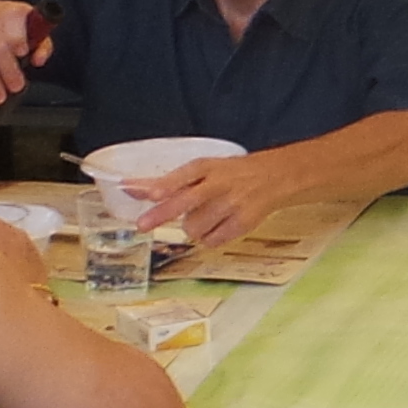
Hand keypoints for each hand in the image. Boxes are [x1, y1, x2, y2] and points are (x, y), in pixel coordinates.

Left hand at [122, 148, 295, 244]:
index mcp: (208, 167)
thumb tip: (132, 189)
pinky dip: (209, 238)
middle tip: (142, 225)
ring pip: (195, 227)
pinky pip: (212, 240)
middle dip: (162, 214)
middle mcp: (220, 183)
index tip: (151, 194)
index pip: (185, 175)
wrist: (276, 177)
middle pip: (187, 201)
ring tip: (204, 218)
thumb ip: (169, 181)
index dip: (167, 186)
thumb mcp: (205, 169)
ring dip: (191, 228)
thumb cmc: (232, 173)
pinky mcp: (244, 223)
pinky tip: (217, 226)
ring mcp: (233, 204)